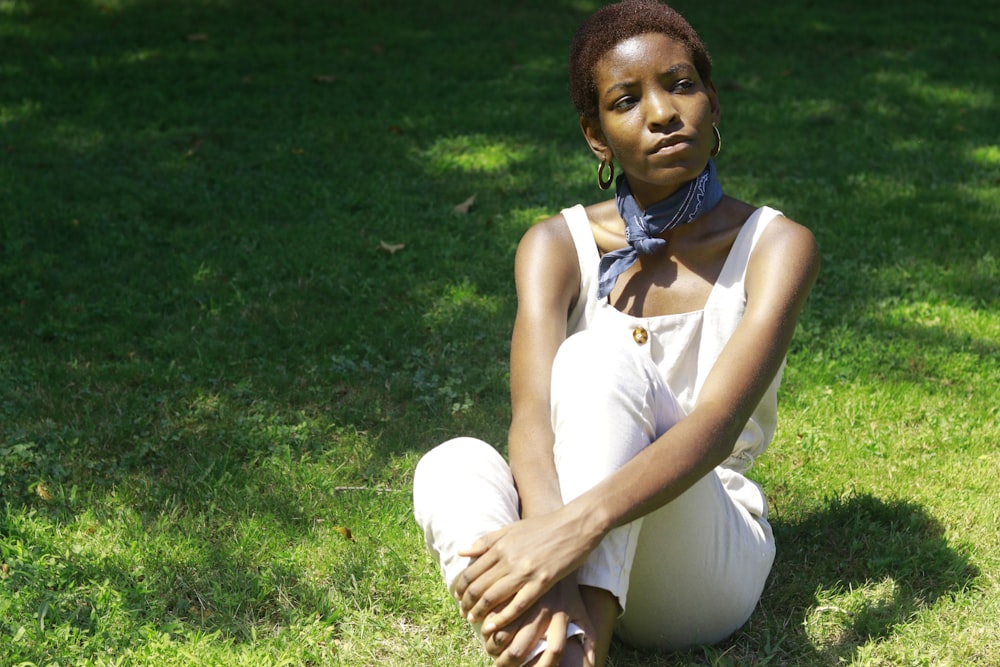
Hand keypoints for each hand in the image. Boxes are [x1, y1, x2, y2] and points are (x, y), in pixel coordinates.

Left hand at [455, 507, 600, 632]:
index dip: (460, 588)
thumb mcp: (511, 529)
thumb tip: (462, 552)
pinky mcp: (542, 582)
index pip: (471, 572)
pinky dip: (502, 618)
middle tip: (463, 612)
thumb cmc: (542, 526)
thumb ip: (486, 542)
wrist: (573, 525)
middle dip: (466, 603)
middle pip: (479, 587)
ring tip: (472, 620)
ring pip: (493, 597)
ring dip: (479, 612)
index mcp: (500, 546)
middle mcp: (509, 559)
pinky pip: (518, 605)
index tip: (458, 597)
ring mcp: (525, 572)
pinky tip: (492, 626)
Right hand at [484, 578, 596, 666]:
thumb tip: (592, 661)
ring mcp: (525, 597)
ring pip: (502, 631)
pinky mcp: (512, 580)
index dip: (543, 666)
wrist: (561, 542)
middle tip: (498, 663)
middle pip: (520, 649)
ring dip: (491, 644)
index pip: (555, 651)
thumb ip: (588, 637)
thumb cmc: (568, 586)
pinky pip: (494, 608)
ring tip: (487, 646)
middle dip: (506, 661)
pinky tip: (481, 624)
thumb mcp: (580, 610)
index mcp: (562, 616)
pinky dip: (486, 619)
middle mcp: (544, 609)